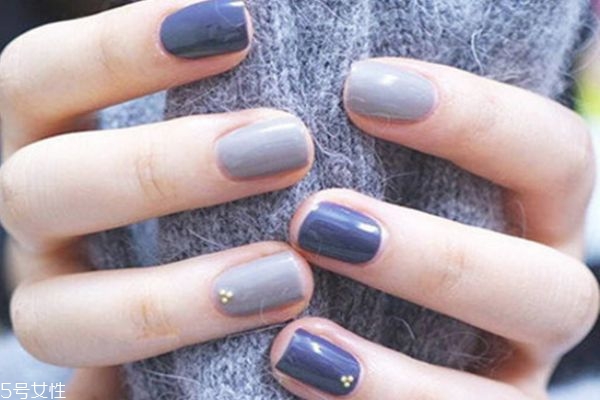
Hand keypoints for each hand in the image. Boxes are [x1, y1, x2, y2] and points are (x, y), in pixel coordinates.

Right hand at [0, 1, 314, 396]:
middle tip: (285, 147)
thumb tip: (252, 16)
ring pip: (56, 317)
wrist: (218, 260)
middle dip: (161, 169)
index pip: (41, 77)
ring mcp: (57, 301)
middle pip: (40, 189)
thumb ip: (217, 85)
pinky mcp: (92, 372)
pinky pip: (100, 391)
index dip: (122, 48)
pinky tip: (265, 356)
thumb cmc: (227, 177)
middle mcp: (38, 221)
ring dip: (173, 299)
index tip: (236, 24)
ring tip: (291, 278)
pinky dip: (151, 380)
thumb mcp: (216, 121)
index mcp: (49, 142)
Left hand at [270, 59, 598, 398]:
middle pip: (551, 282)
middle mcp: (541, 293)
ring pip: (503, 387)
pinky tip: (297, 367)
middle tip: (315, 219)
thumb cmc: (366, 223)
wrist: (359, 311)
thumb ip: (367, 160)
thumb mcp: (381, 183)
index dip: (473, 117)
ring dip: (400, 366)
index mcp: (536, 217)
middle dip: (433, 254)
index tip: (361, 90)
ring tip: (296, 336)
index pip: (551, 153)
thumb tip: (289, 124)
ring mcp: (516, 371)